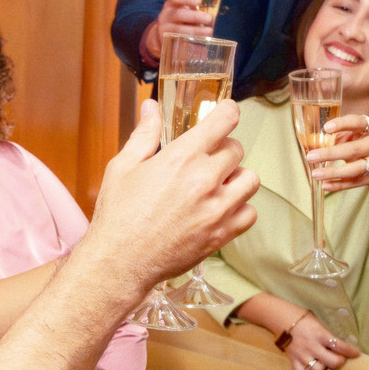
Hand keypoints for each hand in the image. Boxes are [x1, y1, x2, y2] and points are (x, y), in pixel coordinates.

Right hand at [86, 98, 258, 291]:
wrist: (120, 262)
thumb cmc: (118, 215)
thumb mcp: (123, 167)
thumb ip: (144, 134)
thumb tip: (151, 107)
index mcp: (182, 158)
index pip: (224, 121)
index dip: (228, 112)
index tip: (227, 112)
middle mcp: (205, 180)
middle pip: (236, 149)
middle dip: (223, 149)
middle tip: (207, 159)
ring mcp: (217, 209)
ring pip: (250, 179)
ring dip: (236, 177)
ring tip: (218, 184)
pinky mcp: (222, 234)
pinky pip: (250, 213)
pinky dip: (240, 208)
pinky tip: (221, 209)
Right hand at [141, 0, 215, 65]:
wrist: (164, 36)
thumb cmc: (181, 22)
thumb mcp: (186, 13)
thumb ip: (195, 13)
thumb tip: (211, 18)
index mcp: (171, 5)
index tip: (199, 1)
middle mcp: (165, 15)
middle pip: (179, 14)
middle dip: (195, 17)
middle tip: (209, 19)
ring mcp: (163, 29)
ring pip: (178, 30)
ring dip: (196, 31)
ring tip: (209, 32)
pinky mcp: (165, 42)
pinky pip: (178, 42)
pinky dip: (190, 43)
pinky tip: (200, 43)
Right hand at [280, 312, 361, 369]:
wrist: (283, 320)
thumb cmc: (305, 321)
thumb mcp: (320, 325)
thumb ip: (328, 337)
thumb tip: (341, 349)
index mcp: (320, 334)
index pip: (340, 345)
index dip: (351, 351)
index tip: (356, 354)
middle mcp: (312, 346)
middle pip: (333, 362)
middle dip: (339, 361)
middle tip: (338, 358)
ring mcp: (302, 355)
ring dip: (323, 367)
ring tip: (322, 361)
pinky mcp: (293, 361)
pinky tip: (310, 365)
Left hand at [304, 113, 368, 193]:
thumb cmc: (356, 141)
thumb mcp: (347, 134)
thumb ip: (330, 136)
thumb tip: (307, 142)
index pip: (358, 122)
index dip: (342, 124)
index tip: (326, 128)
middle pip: (355, 149)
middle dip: (331, 153)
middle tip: (311, 157)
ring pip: (356, 169)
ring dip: (333, 172)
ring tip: (316, 174)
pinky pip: (355, 183)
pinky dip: (338, 185)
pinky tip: (324, 185)